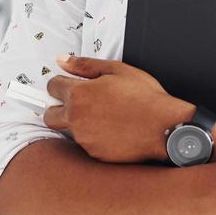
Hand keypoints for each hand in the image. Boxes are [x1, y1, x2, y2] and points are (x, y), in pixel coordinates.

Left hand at [43, 56, 192, 163]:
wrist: (166, 128)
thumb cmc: (146, 99)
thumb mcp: (117, 70)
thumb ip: (84, 65)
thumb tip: (63, 60)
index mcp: (79, 94)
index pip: (52, 86)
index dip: (61, 83)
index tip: (68, 84)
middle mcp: (77, 118)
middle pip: (49, 114)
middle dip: (58, 107)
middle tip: (77, 103)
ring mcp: (85, 138)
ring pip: (69, 130)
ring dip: (79, 122)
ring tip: (104, 116)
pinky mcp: (95, 153)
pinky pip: (86, 143)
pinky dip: (94, 137)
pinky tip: (112, 129)